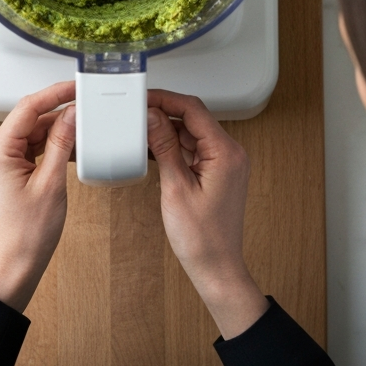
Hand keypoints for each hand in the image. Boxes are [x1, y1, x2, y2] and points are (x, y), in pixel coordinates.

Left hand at [0, 81, 75, 311]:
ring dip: (59, 130)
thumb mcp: (52, 182)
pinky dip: (54, 144)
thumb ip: (61, 142)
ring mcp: (3, 161)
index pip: (28, 107)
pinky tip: (73, 147)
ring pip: (35, 131)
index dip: (55, 92)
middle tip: (86, 105)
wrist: (17, 264)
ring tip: (84, 129)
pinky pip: (35, 146)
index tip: (75, 85)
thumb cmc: (28, 233)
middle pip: (31, 117)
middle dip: (60, 112)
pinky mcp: (13, 169)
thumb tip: (72, 113)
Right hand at [147, 90, 268, 339]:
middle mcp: (230, 153)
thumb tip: (152, 116)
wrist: (217, 269)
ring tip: (139, 130)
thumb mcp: (175, 188)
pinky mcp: (216, 172)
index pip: (193, 109)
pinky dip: (173, 146)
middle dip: (164, 113)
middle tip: (135, 112)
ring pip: (192, 132)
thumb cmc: (202, 238)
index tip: (143, 97)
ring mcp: (224, 162)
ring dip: (167, 130)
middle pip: (193, 118)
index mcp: (225, 152)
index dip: (166, 99)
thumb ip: (164, 147)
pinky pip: (193, 149)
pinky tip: (153, 149)